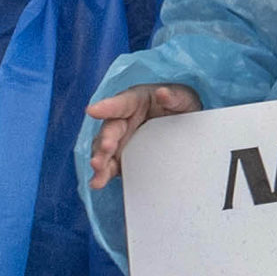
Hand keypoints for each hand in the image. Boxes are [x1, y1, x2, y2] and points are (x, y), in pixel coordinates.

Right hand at [86, 84, 200, 188]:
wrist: (184, 126)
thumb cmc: (180, 106)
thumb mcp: (183, 98)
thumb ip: (174, 96)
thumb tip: (162, 93)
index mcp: (135, 101)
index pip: (120, 103)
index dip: (107, 107)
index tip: (92, 111)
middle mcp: (123, 119)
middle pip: (110, 129)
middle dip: (105, 139)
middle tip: (106, 148)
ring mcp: (121, 139)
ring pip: (104, 149)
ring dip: (100, 159)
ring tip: (97, 168)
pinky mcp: (122, 157)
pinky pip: (110, 166)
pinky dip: (103, 174)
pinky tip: (97, 182)